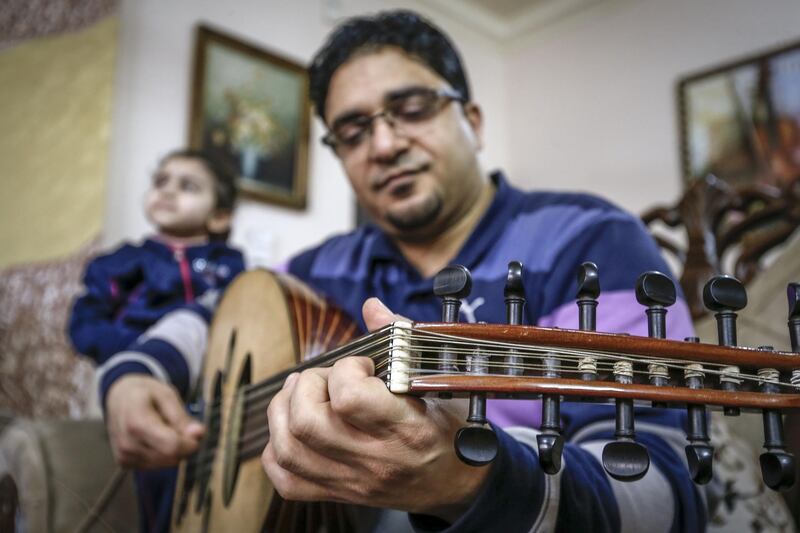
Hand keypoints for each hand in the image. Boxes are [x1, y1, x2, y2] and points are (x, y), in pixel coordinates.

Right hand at [105, 374, 204, 468]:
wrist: (119, 397)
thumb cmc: (145, 394)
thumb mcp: (166, 395)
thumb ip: (182, 417)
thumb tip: (199, 434)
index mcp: (136, 422)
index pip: (171, 445)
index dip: (190, 442)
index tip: (196, 432)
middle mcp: (127, 443)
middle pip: (170, 457)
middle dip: (183, 445)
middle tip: (180, 426)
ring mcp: (124, 455)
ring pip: (166, 463)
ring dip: (173, 450)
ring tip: (164, 429)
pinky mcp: (124, 463)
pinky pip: (156, 465)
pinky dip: (162, 454)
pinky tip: (155, 439)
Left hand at [261, 297, 489, 521]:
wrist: (452, 484)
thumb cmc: (445, 428)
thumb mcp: (434, 383)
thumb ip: (401, 341)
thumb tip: (371, 307)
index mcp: (407, 428)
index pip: (350, 398)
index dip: (345, 370)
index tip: (362, 366)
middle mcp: (376, 460)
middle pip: (307, 422)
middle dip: (306, 386)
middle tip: (327, 379)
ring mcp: (352, 481)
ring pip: (288, 448)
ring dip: (284, 410)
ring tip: (302, 395)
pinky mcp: (336, 493)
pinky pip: (286, 479)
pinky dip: (278, 449)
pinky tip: (295, 429)